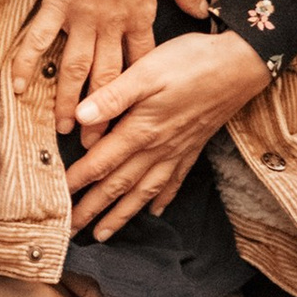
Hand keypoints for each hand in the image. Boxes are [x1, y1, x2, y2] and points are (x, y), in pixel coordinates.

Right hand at [17, 0, 208, 133]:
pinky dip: (28, 62)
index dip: (136, 95)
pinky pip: (40, 36)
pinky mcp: (59, 1)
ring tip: (61, 126)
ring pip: (76, 67)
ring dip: (68, 99)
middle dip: (101, 113)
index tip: (133, 117)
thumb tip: (202, 12)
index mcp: (140, 17)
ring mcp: (84, 16)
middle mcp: (112, 25)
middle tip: (94, 143)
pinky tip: (19, 86)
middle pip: (108, 79)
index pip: (140, 66)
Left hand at [66, 31, 269, 238]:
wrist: (240, 65)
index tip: (56, 200)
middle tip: (69, 231)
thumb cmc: (191, 62)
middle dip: (93, 210)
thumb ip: (112, 96)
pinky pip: (174, 181)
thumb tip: (79, 117)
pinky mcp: (193, 147)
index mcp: (141, 130)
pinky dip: (163, 198)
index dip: (77, 182)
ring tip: (104, 234)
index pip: (100, 163)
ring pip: (144, 191)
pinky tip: (155, 210)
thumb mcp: (147, 70)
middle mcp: (157, 148)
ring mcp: (177, 151)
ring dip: (122, 214)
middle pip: (118, 186)